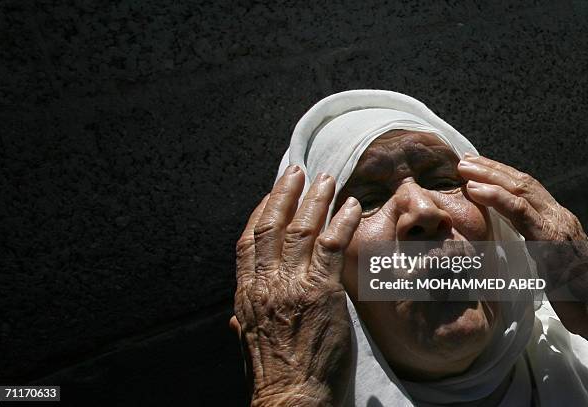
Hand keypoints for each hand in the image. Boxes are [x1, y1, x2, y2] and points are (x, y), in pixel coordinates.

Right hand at [232, 166, 361, 405]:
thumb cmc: (274, 379)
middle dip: (284, 194)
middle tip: (296, 171)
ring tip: (325, 179)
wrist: (293, 401)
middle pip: (271, 226)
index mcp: (246, 294)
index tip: (272, 196)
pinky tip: (350, 205)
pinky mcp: (322, 291)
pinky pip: (331, 246)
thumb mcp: (248, 347)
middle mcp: (265, 283)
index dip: (260, 212)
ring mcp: (293, 284)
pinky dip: (341, 221)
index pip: (248, 242)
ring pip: (301, 229)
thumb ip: (244, 324)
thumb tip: (236, 318)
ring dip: (314, 199)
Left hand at [457, 154, 587, 355]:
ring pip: (520, 189)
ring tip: (465, 168)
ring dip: (489, 175)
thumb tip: (504, 236)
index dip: (500, 175)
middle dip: (491, 168)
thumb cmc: (572, 294)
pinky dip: (496, 197)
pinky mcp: (552, 239)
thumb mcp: (546, 260)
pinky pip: (521, 211)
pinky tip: (476, 190)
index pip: (526, 189)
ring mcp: (557, 224)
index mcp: (556, 220)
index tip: (475, 168)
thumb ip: (530, 242)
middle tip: (465, 159)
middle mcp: (559, 216)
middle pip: (522, 182)